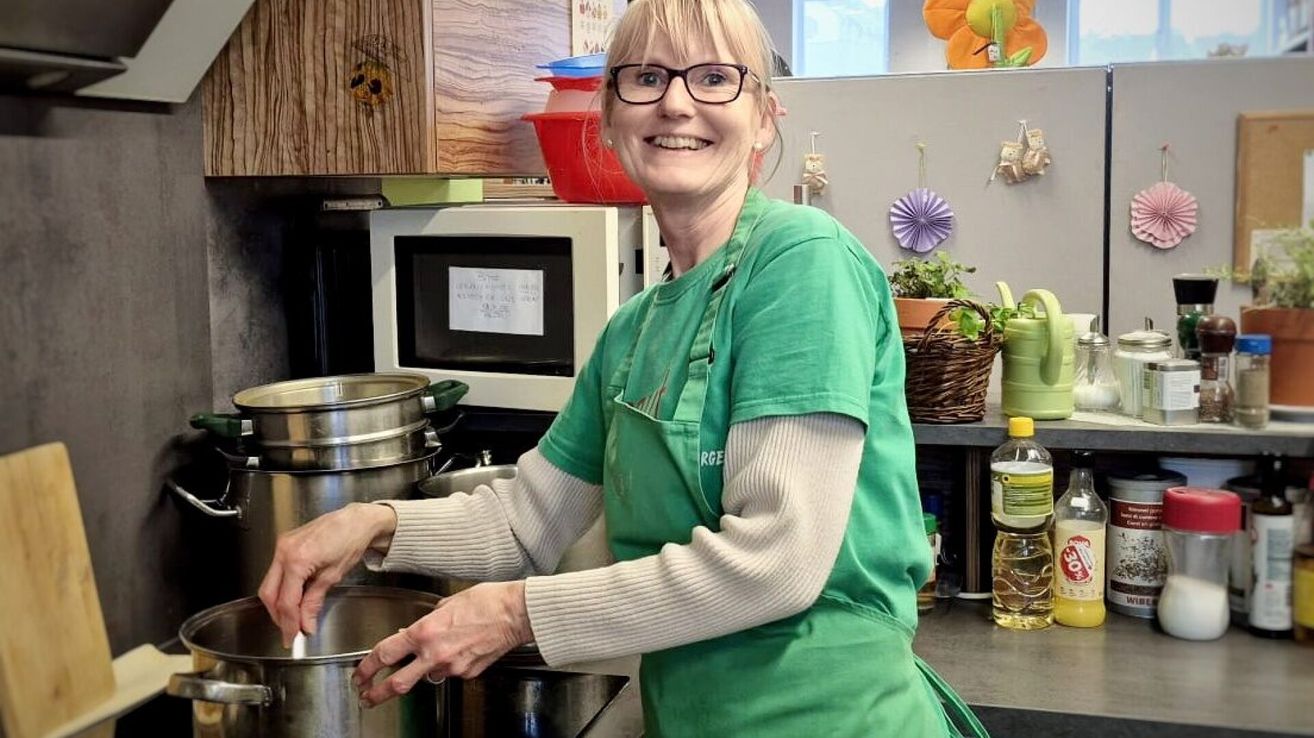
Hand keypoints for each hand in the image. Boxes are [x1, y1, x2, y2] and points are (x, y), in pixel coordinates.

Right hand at [257, 502, 397, 645]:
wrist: (356, 520)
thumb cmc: (350, 540)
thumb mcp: (333, 576)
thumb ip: (314, 602)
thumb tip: (305, 624)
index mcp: (297, 560)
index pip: (286, 602)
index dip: (288, 623)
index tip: (292, 637)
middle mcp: (284, 551)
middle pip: (269, 594)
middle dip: (278, 616)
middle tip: (290, 631)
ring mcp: (282, 546)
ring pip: (269, 584)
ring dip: (278, 603)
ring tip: (293, 617)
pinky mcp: (284, 544)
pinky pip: (275, 572)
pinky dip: (281, 588)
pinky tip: (293, 598)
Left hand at [353, 581, 532, 707]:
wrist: (516, 613)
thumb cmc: (488, 601)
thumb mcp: (449, 602)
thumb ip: (428, 619)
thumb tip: (414, 630)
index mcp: (425, 632)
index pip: (385, 654)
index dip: (368, 667)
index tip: (361, 673)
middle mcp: (435, 653)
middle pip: (397, 683)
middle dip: (377, 693)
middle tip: (368, 696)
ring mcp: (452, 667)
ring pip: (428, 675)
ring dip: (423, 670)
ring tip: (428, 660)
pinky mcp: (468, 674)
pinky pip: (451, 672)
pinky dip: (449, 665)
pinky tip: (459, 651)